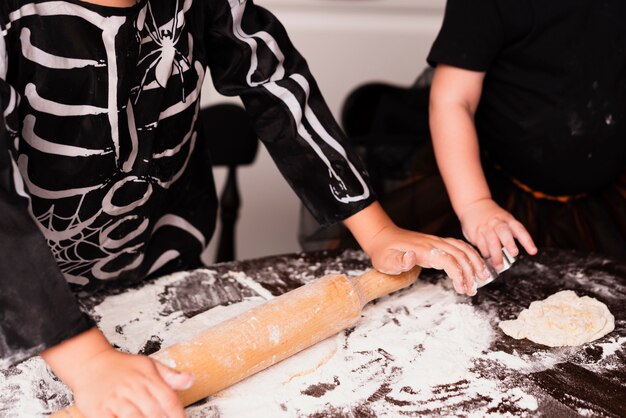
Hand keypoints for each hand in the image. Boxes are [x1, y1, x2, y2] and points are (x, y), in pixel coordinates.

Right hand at [71, 350, 192, 417]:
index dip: (178, 415)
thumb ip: (170, 376)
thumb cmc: (122, 367)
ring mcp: (115, 400)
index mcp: (148, 378)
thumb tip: (191, 380)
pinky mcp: (99, 410)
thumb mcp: (149, 365)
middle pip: (154, 412)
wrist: (91, 363)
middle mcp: (133, 388)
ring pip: (134, 417)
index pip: (169, 399)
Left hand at [363, 223, 489, 295]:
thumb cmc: (384, 252)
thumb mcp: (386, 260)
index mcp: (423, 249)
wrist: (382, 237)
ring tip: (482, 278)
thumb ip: (399, 260)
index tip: (462, 288)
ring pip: (462, 249)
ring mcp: (436, 242)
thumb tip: (411, 257)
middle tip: (473, 290)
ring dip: (474, 262)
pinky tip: (475, 264)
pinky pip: (458, 246)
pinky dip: (470, 254)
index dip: (458, 273)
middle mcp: (433, 243)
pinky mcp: (437, 243)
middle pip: (460, 254)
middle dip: (470, 272)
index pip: (448, 259)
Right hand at [459, 198, 537, 268]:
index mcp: (508, 220)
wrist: (474, 205)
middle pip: (504, 232)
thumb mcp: (504, 220)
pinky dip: (485, 254)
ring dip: (496, 255)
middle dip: (509, 243)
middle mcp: (497, 223)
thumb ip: (510, 234)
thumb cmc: (493, 217)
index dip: (527, 241)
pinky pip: (481, 245)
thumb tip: (513, 254)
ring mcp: (486, 228)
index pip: (519, 230)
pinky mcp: (475, 233)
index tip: (533, 251)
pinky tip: (488, 259)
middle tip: (514, 253)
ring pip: (492, 241)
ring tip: (499, 266)